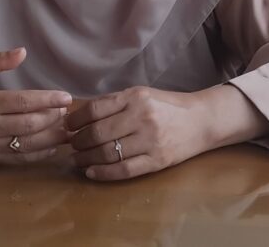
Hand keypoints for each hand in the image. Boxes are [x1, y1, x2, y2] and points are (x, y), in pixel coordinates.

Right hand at [0, 47, 72, 163]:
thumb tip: (23, 51)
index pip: (22, 102)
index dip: (47, 100)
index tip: (66, 97)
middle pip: (27, 125)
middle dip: (53, 119)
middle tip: (68, 113)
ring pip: (25, 144)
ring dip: (51, 138)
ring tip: (68, 130)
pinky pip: (18, 159)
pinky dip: (38, 154)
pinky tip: (53, 146)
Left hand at [66, 86, 210, 180]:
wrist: (202, 120)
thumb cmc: (167, 106)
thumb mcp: (142, 95)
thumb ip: (115, 103)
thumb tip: (79, 115)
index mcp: (136, 97)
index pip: (95, 109)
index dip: (75, 120)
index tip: (66, 126)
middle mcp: (142, 117)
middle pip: (98, 133)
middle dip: (78, 141)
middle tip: (70, 145)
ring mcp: (150, 141)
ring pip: (107, 153)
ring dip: (86, 158)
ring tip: (77, 159)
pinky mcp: (157, 161)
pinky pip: (124, 170)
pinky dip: (103, 173)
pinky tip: (91, 172)